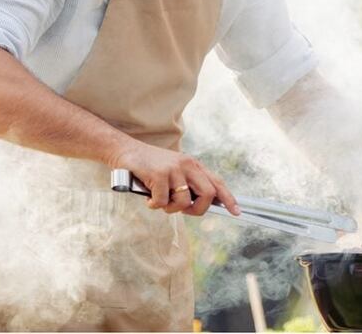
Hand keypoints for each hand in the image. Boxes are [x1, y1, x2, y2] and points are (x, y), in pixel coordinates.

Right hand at [110, 140, 239, 216]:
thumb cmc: (150, 166)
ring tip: (159, 201)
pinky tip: (148, 197)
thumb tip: (201, 204)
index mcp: (194, 165)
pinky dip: (154, 205)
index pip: (217, 182)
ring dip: (169, 208)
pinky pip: (162, 202)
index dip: (228, 198)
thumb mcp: (174, 171)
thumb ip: (188, 184)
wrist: (125, 150)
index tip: (236, 212)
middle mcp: (188, 165)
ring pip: (183, 202)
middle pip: (207, 194)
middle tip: (183, 211)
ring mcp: (174, 169)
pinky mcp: (159, 174)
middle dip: (197, 210)